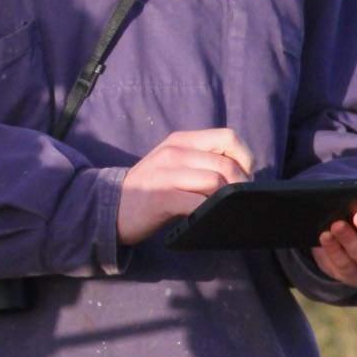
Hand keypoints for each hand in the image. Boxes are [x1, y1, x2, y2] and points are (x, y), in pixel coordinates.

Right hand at [117, 128, 253, 244]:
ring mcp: (165, 174)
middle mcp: (173, 152)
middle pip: (226, 163)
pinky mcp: (160, 198)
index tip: (243, 178)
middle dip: (241, 186)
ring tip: (225, 210)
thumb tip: (241, 173)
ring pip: (215, 181)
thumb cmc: (150, 188)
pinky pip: (197, 203)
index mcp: (181, 140)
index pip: (228, 137)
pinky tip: (209, 219)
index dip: (245, 158)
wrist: (111, 206)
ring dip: (227, 200)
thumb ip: (201, 160)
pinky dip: (210, 212)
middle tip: (238, 201)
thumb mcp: (173, 164)